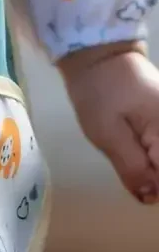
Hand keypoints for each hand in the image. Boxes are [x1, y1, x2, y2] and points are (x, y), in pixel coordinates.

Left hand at [60, 42, 158, 204]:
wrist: (98, 54)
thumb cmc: (98, 90)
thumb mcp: (106, 133)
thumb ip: (131, 167)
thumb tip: (149, 198)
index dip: (155, 187)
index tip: (139, 186)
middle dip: (155, 177)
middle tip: (132, 165)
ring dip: (153, 165)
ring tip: (131, 150)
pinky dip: (153, 154)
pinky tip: (137, 146)